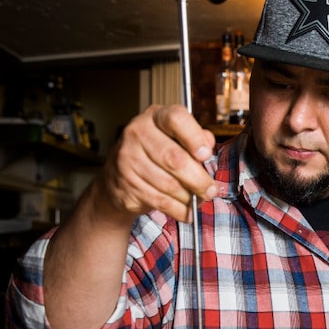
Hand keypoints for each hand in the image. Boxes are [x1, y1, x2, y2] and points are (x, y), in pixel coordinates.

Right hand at [99, 104, 216, 221]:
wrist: (117, 175)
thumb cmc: (156, 153)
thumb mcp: (176, 137)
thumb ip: (196, 138)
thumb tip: (208, 145)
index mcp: (155, 117)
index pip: (176, 119)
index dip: (194, 138)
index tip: (206, 155)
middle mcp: (137, 133)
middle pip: (175, 159)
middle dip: (199, 179)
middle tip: (211, 190)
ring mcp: (128, 159)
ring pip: (169, 184)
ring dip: (189, 197)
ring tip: (198, 200)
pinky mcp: (126, 184)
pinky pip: (160, 201)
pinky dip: (178, 210)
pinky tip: (186, 211)